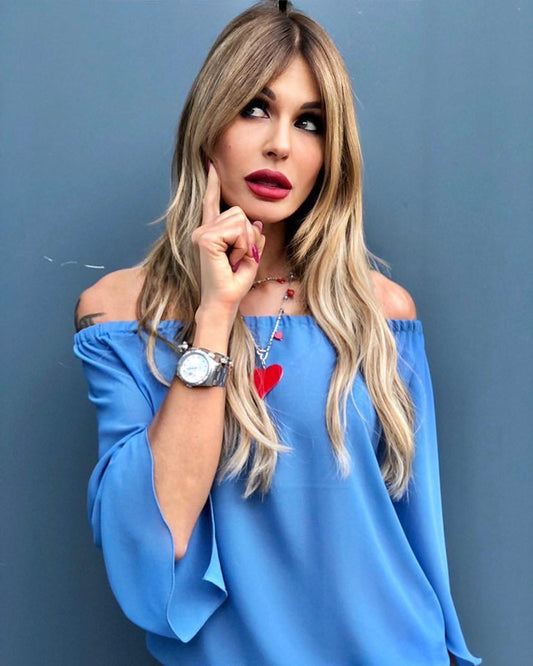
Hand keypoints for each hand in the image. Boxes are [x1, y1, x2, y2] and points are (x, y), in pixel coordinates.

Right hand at [191, 161, 264, 315]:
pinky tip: (232, 260)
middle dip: (248, 236)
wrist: (224, 302)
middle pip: (239, 212)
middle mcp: (203, 229)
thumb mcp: (251, 256)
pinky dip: (243, 246)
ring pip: (241, 220)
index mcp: (211, 232)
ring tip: (234, 260)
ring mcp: (202, 233)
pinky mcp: (206, 238)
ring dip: (246, 243)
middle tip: (238, 258)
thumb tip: (257, 223)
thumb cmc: (235, 283)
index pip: (212, 202)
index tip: (211, 164)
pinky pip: (238, 230)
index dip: (212, 183)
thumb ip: (253, 236)